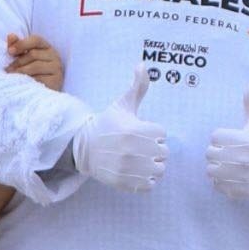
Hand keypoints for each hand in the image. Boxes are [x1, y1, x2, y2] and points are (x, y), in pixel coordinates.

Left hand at [4, 32, 62, 90]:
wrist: (41, 92)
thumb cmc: (31, 72)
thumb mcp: (24, 57)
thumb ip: (17, 46)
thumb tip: (10, 35)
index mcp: (46, 47)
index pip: (36, 40)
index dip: (21, 44)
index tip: (9, 51)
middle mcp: (54, 56)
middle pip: (33, 54)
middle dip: (18, 62)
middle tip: (8, 70)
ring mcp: (57, 68)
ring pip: (35, 66)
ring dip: (21, 72)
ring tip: (13, 77)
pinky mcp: (56, 81)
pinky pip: (40, 79)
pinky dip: (29, 81)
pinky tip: (24, 84)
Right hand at [71, 64, 167, 191]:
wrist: (84, 148)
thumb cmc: (107, 124)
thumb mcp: (122, 105)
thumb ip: (137, 87)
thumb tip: (143, 64)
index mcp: (134, 129)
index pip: (163, 134)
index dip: (156, 133)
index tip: (143, 131)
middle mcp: (131, 150)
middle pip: (164, 153)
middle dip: (156, 150)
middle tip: (143, 147)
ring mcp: (127, 168)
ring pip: (159, 171)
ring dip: (154, 166)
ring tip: (142, 160)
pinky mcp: (123, 183)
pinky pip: (149, 185)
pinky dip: (147, 180)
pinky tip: (137, 171)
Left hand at [206, 77, 248, 199]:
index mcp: (246, 140)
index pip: (215, 137)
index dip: (220, 136)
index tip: (230, 137)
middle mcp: (244, 160)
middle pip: (210, 154)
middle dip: (216, 151)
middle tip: (228, 151)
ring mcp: (243, 177)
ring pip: (211, 171)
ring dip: (216, 167)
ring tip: (227, 163)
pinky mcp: (242, 191)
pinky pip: (218, 186)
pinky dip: (220, 182)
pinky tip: (230, 175)